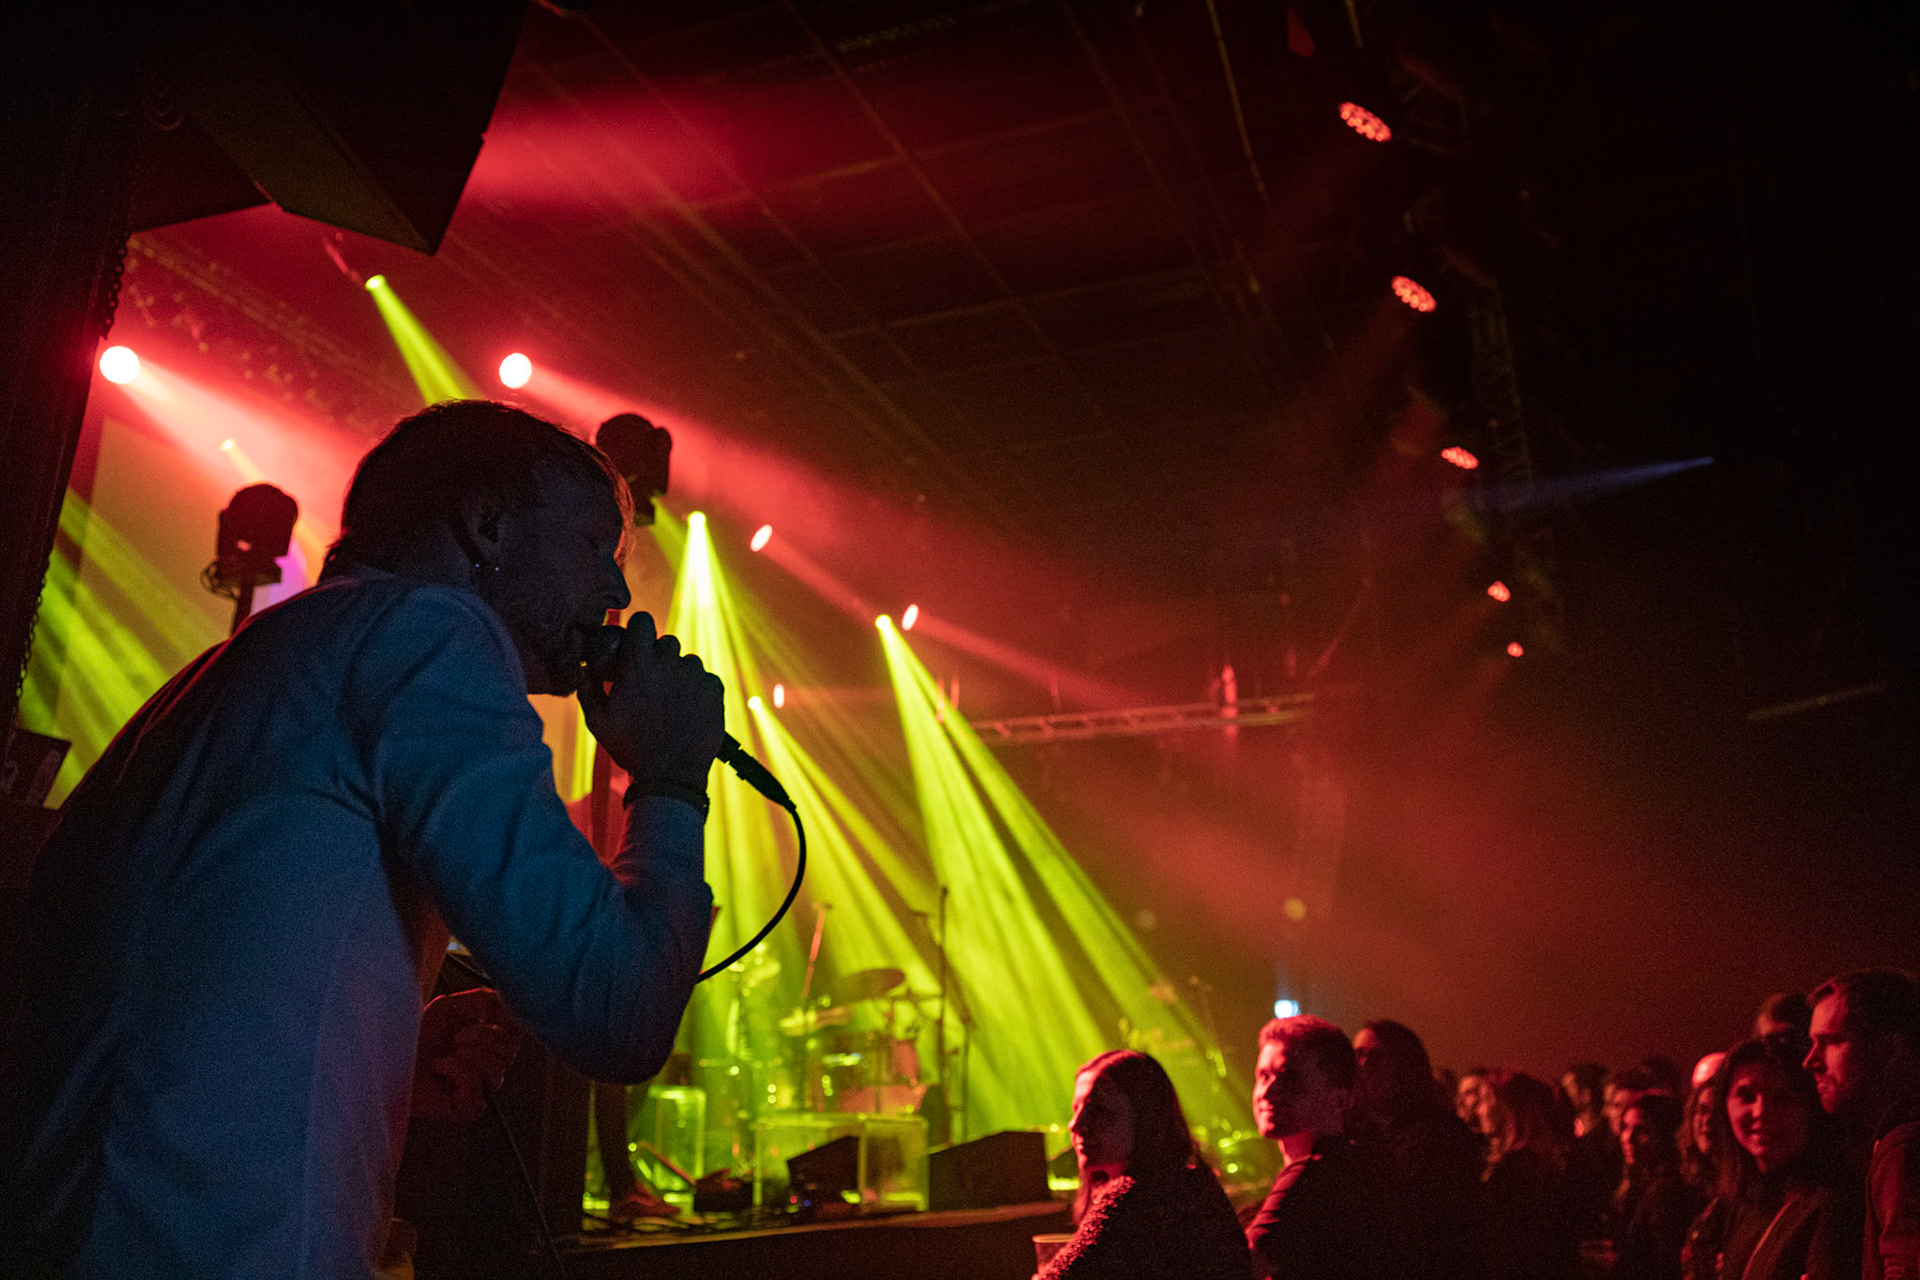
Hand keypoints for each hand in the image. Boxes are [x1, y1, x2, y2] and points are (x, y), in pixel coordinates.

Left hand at [412, 987, 521, 1123]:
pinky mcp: (466, 1108)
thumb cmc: (412, 1037)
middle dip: (480, 1036)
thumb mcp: (447, 1008)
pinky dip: (456, 1071)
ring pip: (496, 1068)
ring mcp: (479, 1089)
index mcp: (487, 1043)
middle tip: (455, 1036)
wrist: (385, 1062)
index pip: (517, 1032)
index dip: (506, 1020)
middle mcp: (487, 1067)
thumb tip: (506, 998)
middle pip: (509, 1050)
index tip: (486, 1012)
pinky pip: (476, 1088)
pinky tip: (439, 1067)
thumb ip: (480, 1000)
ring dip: (467, 1054)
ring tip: (445, 1053)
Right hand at [579, 611, 725, 791]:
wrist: (671, 775)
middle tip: (651, 684)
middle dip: (658, 657)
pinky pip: (706, 679)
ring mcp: (696, 675)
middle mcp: (670, 661)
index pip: (642, 620)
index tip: (636, 644)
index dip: (638, 630)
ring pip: (687, 662)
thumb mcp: (597, 721)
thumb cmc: (630, 747)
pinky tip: (688, 712)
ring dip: (679, 675)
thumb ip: (587, 689)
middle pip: (666, 642)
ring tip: (670, 704)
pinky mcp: (715, 689)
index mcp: (639, 663)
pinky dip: (698, 690)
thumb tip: (583, 670)